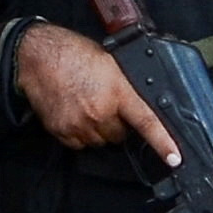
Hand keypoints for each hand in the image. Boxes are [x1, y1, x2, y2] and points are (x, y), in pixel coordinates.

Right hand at [10, 22, 179, 164]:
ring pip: (100, 141)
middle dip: (116, 123)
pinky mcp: (63, 132)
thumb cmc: (73, 54)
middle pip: (120, 136)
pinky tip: (73, 112)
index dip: (163, 142)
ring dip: (97, 129)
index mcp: (117, 91)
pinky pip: (80, 144)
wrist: (38, 56)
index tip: (174, 158)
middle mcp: (100, 111)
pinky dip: (79, 133)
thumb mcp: (110, 64)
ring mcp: (80, 124)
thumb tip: (138, 106)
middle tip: (103, 103)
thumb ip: (125, 87)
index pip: (146, 121)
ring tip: (84, 104)